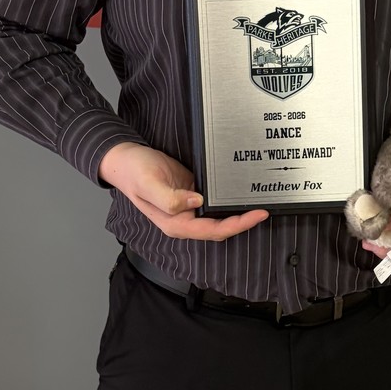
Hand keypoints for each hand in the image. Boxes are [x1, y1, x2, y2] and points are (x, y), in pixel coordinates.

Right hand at [99, 142, 268, 240]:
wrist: (125, 159)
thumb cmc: (134, 172)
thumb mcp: (149, 184)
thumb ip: (170, 199)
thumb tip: (196, 203)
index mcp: (176, 223)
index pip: (213, 230)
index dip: (237, 225)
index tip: (257, 215)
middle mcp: (185, 218)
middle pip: (221, 226)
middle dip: (243, 220)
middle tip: (265, 209)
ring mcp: (189, 206)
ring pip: (219, 214)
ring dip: (237, 211)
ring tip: (258, 202)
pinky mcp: (192, 191)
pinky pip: (214, 199)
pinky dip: (227, 197)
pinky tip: (240, 189)